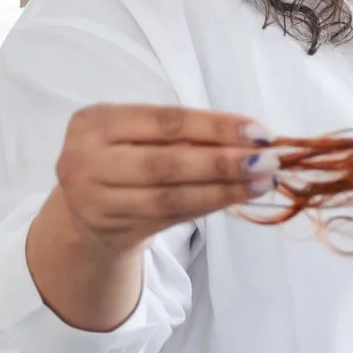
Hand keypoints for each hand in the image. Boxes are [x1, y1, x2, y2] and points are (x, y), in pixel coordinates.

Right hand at [26, 105, 272, 331]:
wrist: (83, 207)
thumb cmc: (123, 156)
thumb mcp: (139, 133)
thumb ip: (184, 134)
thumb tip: (250, 140)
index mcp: (95, 122)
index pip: (165, 122)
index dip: (214, 127)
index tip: (259, 132)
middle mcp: (86, 161)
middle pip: (166, 163)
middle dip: (223, 162)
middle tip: (268, 161)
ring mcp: (95, 201)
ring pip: (171, 197)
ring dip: (224, 190)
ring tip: (263, 182)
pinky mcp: (113, 230)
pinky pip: (171, 218)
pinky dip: (208, 206)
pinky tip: (236, 198)